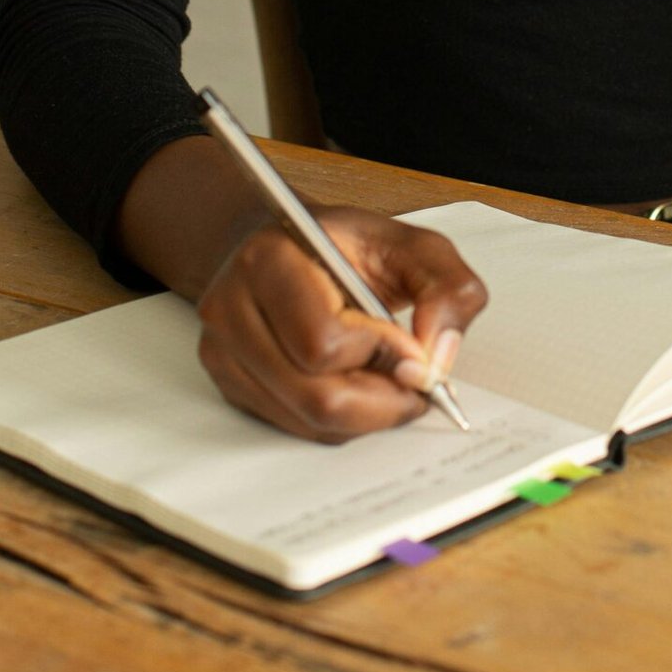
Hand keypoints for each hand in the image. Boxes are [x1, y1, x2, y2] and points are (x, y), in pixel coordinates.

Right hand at [195, 206, 487, 440]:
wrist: (284, 243)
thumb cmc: (343, 244)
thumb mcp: (411, 245)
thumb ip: (447, 288)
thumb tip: (437, 359)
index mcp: (270, 260)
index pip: (324, 342)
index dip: (382, 355)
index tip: (414, 348)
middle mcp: (232, 308)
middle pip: (315, 396)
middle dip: (381, 399)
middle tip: (413, 380)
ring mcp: (223, 351)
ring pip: (308, 420)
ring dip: (366, 413)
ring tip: (388, 378)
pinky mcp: (229, 383)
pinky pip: (296, 427)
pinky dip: (340, 420)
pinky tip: (357, 384)